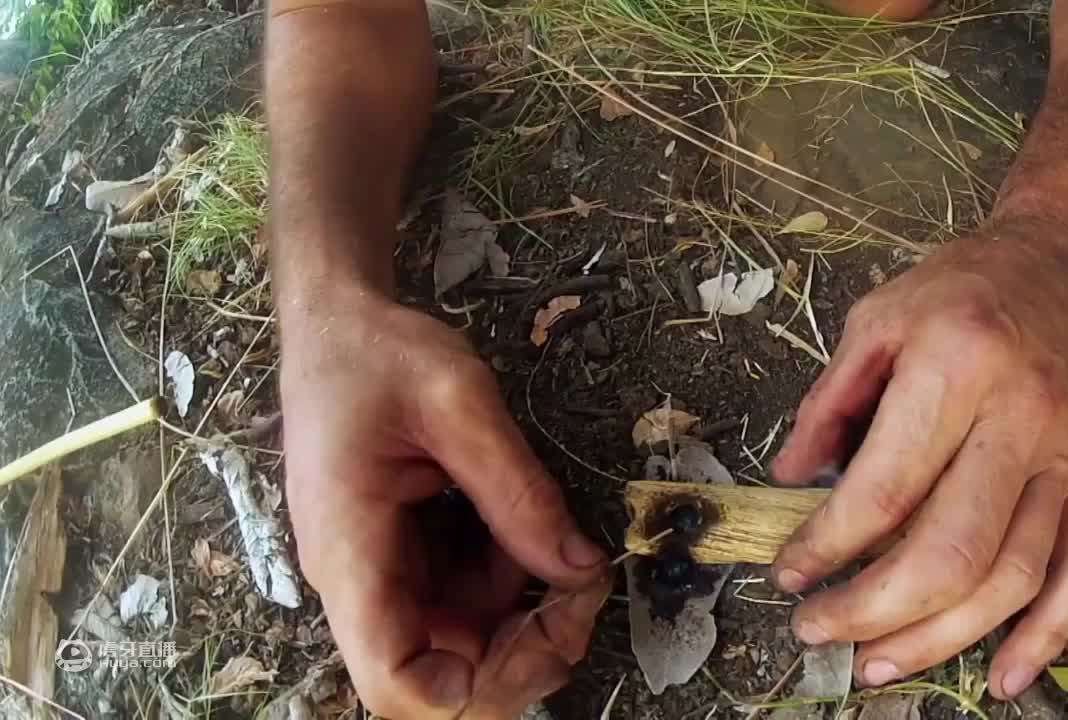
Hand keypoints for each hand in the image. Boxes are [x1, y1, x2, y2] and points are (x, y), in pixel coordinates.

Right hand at [279, 287, 609, 718]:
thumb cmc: (376, 353)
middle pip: (443, 672)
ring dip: (525, 608)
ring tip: (561, 541)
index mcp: (351, 549)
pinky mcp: (407, 556)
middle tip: (585, 584)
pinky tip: (525, 523)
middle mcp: (360, 578)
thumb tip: (580, 567)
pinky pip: (466, 596)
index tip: (548, 632)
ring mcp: (382, 571)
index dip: (473, 691)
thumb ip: (520, 491)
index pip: (395, 679)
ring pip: (464, 639)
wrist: (335, 325)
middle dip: (526, 647)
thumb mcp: (460, 403)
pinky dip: (510, 575)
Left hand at [770, 220, 1067, 698]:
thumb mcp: (872, 322)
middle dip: (874, 608)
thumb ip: (828, 403)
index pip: (885, 488)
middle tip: (818, 629)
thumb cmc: (953, 290)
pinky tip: (1003, 677)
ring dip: (942, 637)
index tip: (788, 571)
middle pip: (952, 549)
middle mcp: (1021, 418)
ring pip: (1014, 575)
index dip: (828, 543)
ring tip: (878, 663)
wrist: (1051, 266)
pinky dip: (1046, 634)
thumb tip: (787, 477)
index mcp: (956, 368)